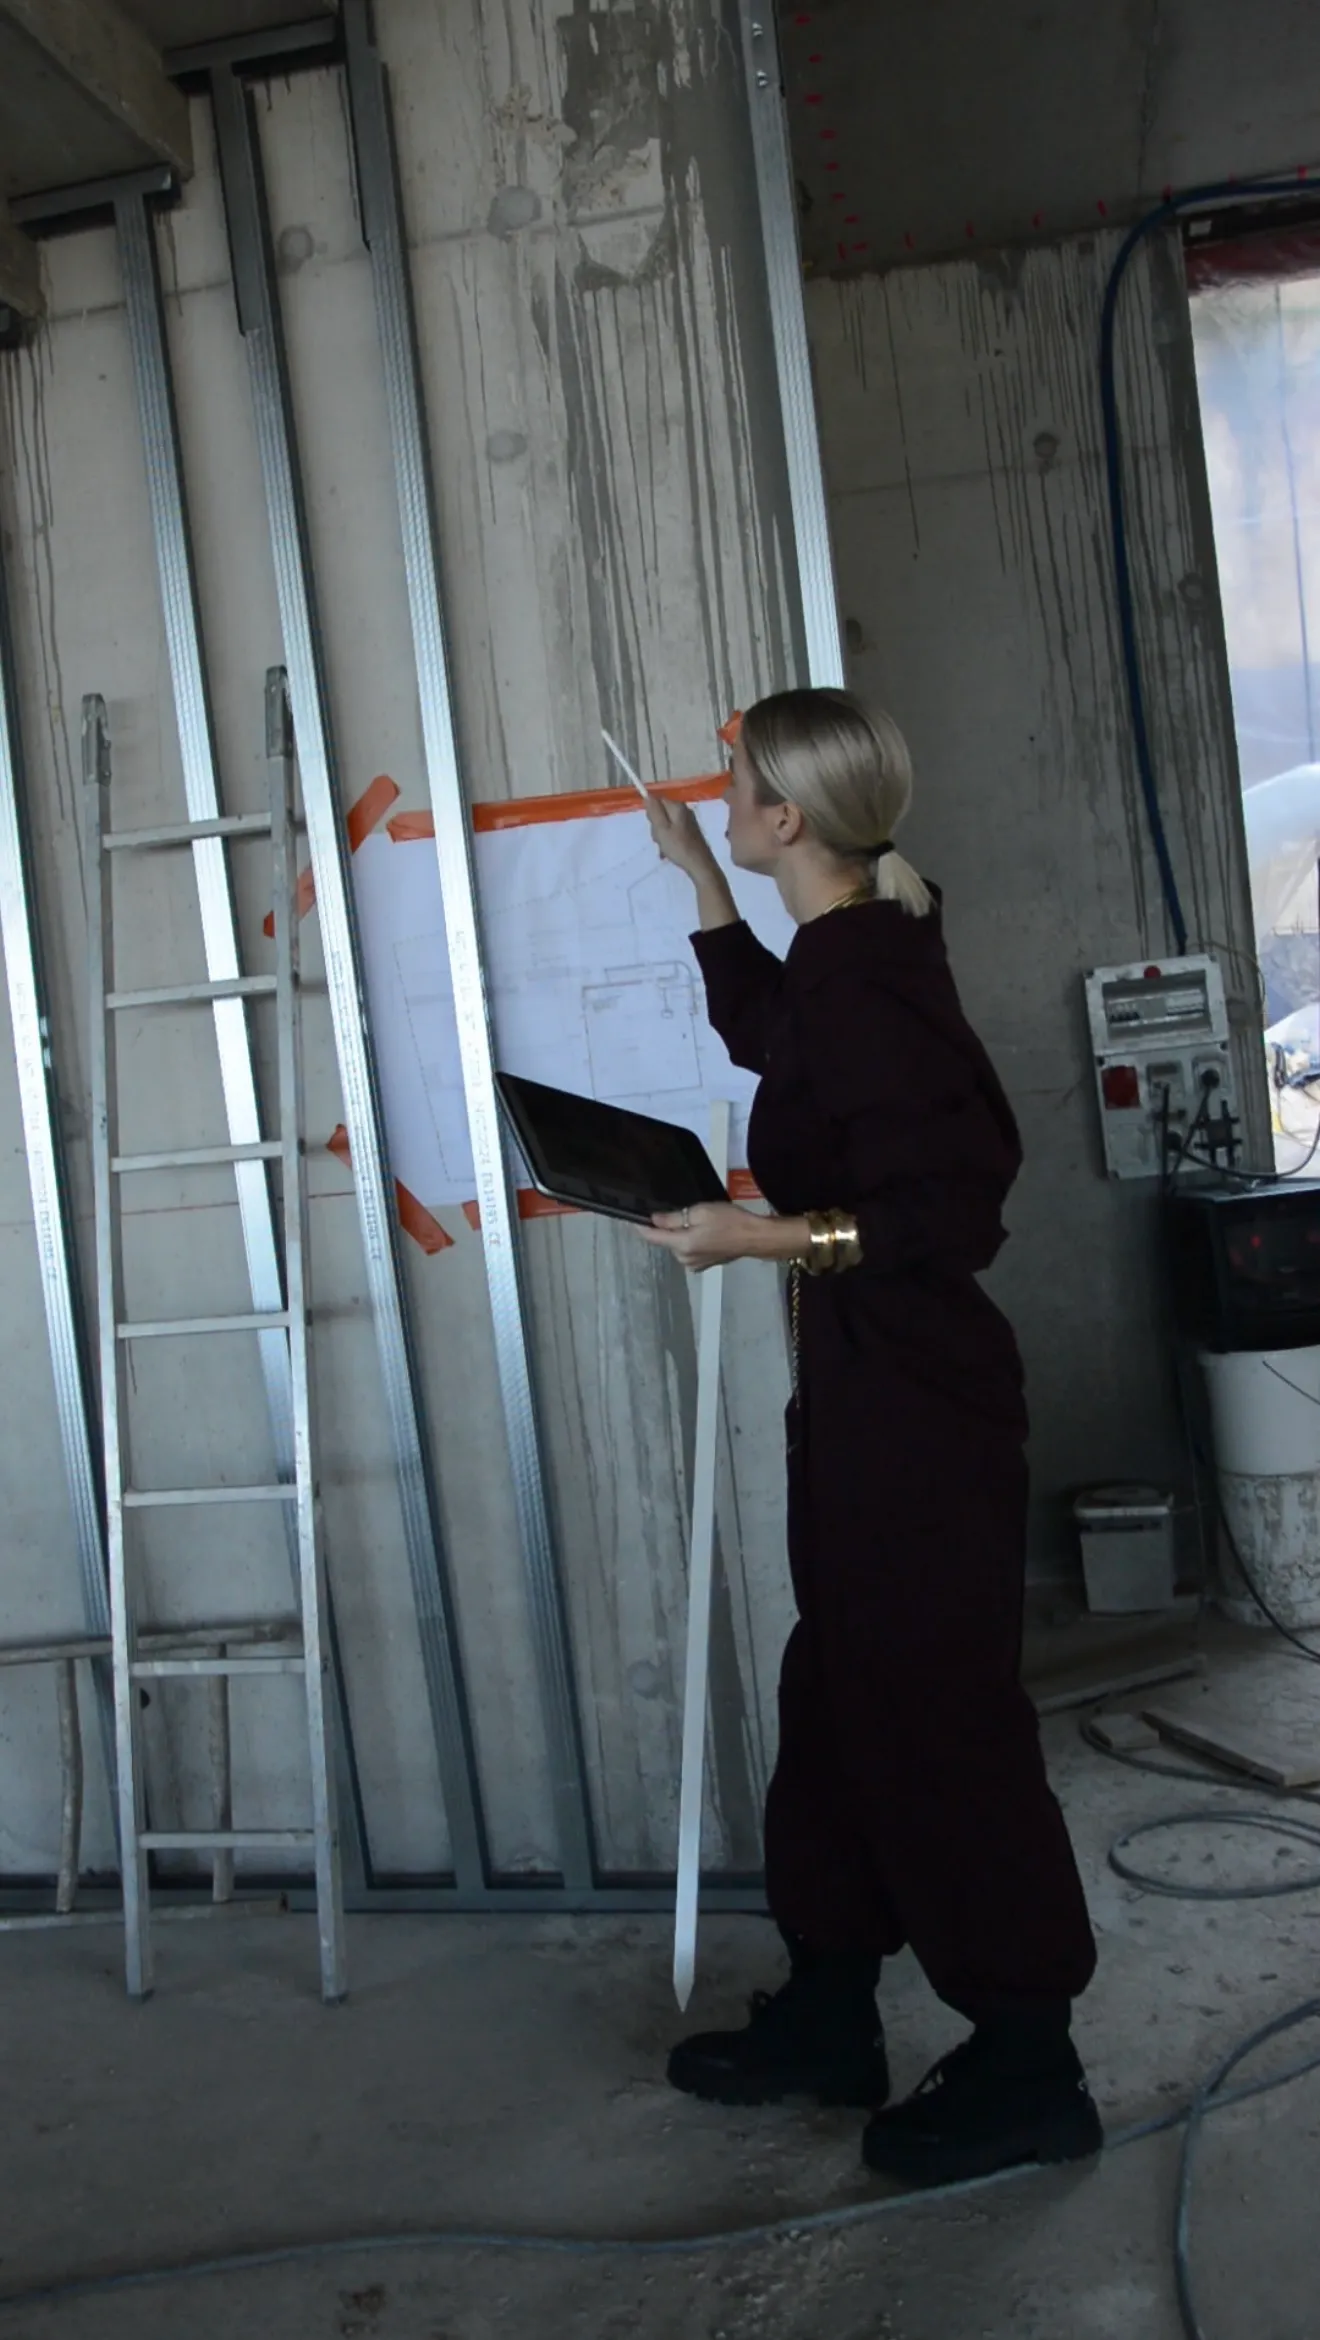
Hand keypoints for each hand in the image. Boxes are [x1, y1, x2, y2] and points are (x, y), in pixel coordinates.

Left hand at [639, 1201, 768, 1271]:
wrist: (754, 1237)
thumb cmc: (729, 1221)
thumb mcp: (700, 1212)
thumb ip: (673, 1218)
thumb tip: (654, 1220)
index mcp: (681, 1246)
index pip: (652, 1237)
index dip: (642, 1227)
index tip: (635, 1217)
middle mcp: (685, 1260)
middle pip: (667, 1241)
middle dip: (669, 1228)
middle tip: (685, 1212)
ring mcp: (695, 1265)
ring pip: (679, 1246)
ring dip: (682, 1234)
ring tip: (700, 1221)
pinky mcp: (705, 1265)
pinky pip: (690, 1251)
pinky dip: (692, 1241)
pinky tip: (707, 1232)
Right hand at [643, 792, 720, 883]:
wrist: (700, 864)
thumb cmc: (679, 847)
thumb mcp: (662, 829)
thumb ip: (654, 812)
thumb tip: (647, 795)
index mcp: (677, 807)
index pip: (657, 801)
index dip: (652, 814)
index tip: (654, 827)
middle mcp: (684, 810)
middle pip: (662, 812)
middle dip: (657, 826)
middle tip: (659, 839)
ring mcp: (688, 821)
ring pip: (666, 823)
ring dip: (662, 835)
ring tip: (665, 847)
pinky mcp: (690, 831)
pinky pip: (673, 830)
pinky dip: (669, 839)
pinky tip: (669, 850)